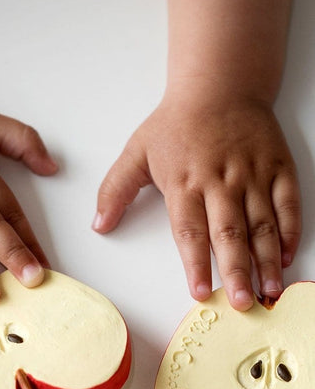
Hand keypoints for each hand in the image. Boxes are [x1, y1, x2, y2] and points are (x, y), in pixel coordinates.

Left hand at [93, 94, 300, 310]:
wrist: (219, 84)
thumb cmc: (176, 123)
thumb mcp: (136, 151)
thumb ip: (115, 190)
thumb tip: (99, 225)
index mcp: (185, 182)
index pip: (190, 231)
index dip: (196, 264)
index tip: (199, 292)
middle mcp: (221, 181)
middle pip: (230, 233)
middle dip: (236, 271)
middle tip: (241, 304)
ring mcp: (252, 174)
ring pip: (261, 224)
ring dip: (265, 260)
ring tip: (268, 292)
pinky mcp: (278, 166)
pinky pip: (287, 203)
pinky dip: (289, 231)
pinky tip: (285, 257)